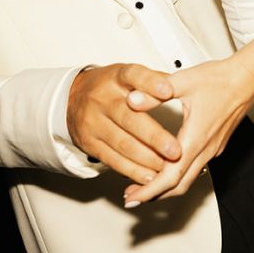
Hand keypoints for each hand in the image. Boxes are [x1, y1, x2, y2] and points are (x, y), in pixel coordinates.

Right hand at [66, 63, 180, 186]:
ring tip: (167, 168)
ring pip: (122, 143)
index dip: (151, 83)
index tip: (169, 91)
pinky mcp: (88, 143)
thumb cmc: (110, 87)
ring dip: (147, 159)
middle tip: (175, 151)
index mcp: (116, 77)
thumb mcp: (128, 75)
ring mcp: (93, 121)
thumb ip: (153, 80)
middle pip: (129, 118)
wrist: (73, 98)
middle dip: (154, 136)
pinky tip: (149, 177)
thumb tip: (180, 83)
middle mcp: (102, 98)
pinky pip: (112, 160)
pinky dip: (133, 171)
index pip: (134, 75)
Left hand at [122, 55, 253, 206]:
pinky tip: (164, 168)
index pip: (170, 176)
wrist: (247, 78)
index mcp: (195, 138)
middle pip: (178, 186)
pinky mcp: (215, 145)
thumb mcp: (182, 81)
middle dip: (153, 195)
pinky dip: (177, 175)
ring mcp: (211, 149)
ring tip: (143, 187)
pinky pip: (194, 168)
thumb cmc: (220, 79)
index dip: (149, 190)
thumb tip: (131, 100)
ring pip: (187, 179)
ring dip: (165, 187)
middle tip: (131, 198)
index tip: (133, 198)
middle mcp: (205, 149)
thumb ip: (154, 94)